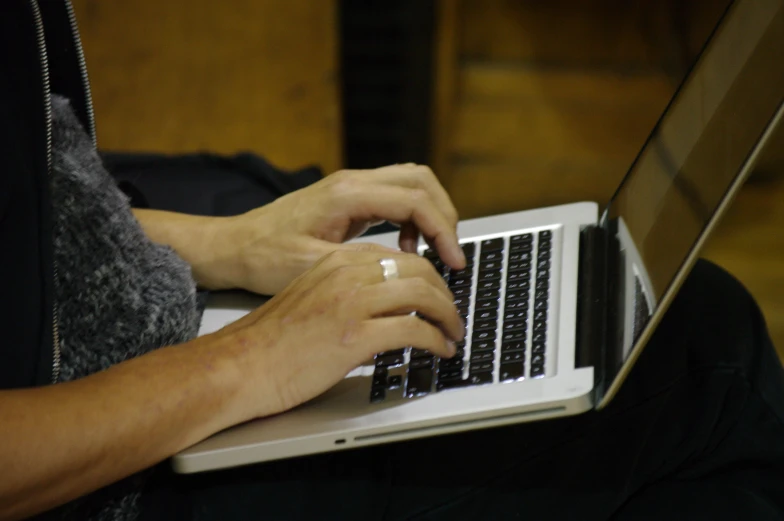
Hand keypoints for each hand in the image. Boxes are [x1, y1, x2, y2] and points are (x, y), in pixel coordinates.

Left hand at [216, 164, 465, 294]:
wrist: (234, 247)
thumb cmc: (264, 258)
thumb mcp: (314, 267)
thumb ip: (363, 263)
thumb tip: (410, 269)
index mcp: (346, 194)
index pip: (415, 200)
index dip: (443, 231)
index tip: (454, 262)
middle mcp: (353, 182)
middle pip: (422, 180)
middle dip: (445, 215)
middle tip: (451, 254)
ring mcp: (352, 187)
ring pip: (412, 184)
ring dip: (431, 214)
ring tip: (434, 252)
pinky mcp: (349, 198)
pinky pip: (395, 197)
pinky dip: (412, 218)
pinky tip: (405, 248)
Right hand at [217, 249, 464, 418]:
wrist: (240, 363)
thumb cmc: (271, 338)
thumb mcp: (311, 295)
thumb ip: (346, 289)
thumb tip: (383, 304)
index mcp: (337, 260)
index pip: (399, 257)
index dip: (427, 276)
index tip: (436, 293)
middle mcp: (347, 274)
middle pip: (419, 271)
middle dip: (445, 294)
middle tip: (452, 315)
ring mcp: (353, 303)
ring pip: (423, 296)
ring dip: (447, 316)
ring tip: (452, 333)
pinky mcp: (356, 336)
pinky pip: (415, 330)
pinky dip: (436, 340)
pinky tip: (440, 350)